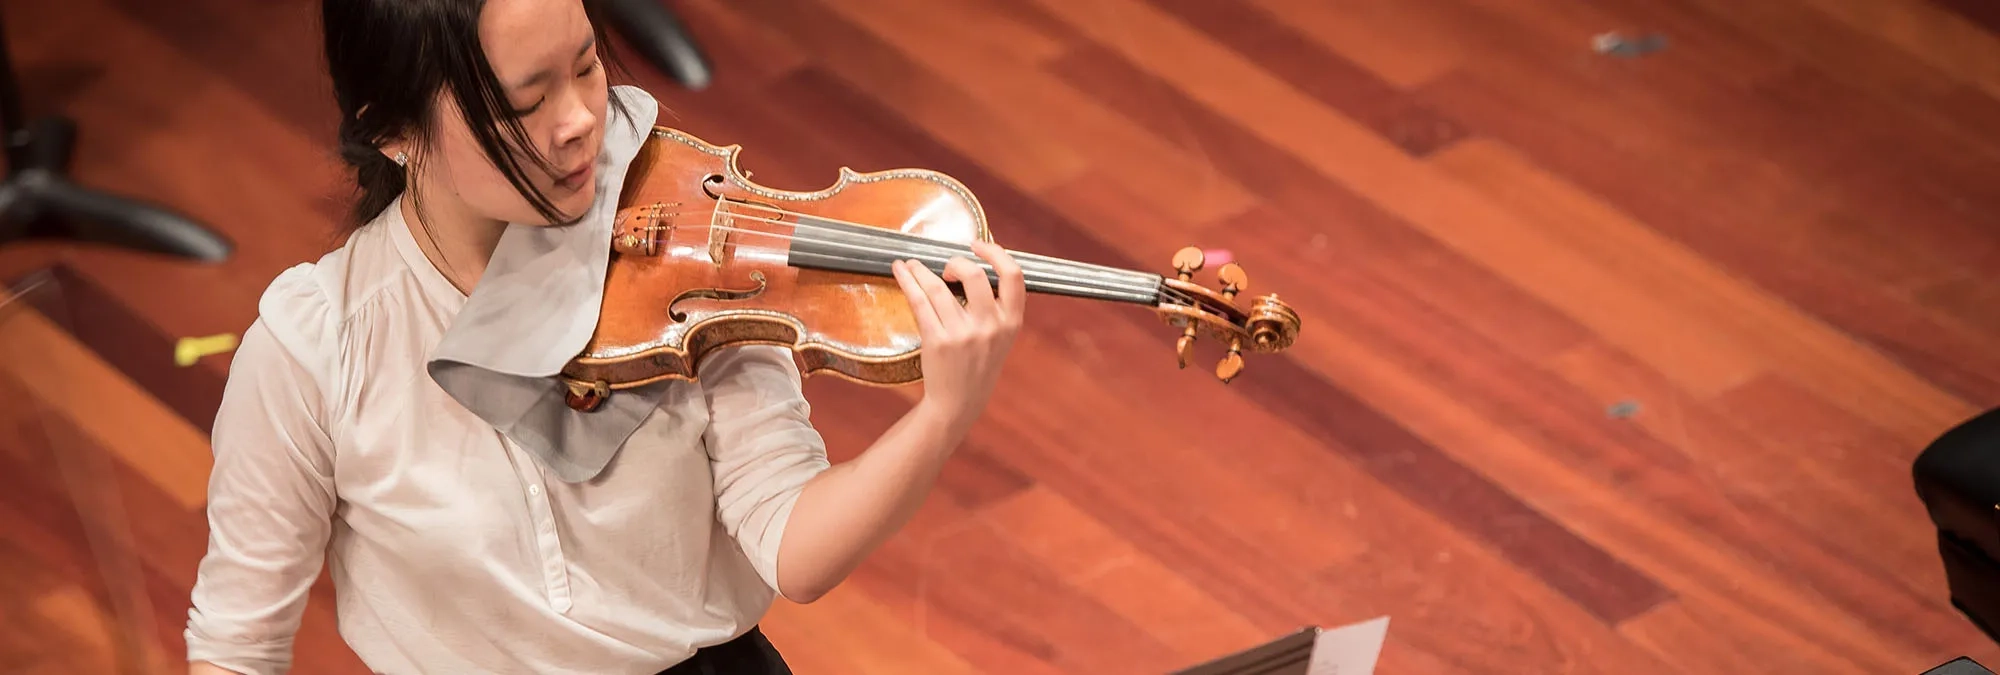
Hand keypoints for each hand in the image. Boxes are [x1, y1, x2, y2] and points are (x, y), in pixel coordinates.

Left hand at [890, 240, 1025, 430]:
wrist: (959, 403)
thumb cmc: (978, 365)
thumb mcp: (1001, 338)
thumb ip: (996, 307)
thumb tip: (974, 266)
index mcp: (1011, 323)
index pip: (1014, 276)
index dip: (995, 252)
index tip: (977, 244)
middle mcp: (990, 327)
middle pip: (974, 274)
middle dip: (955, 262)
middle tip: (945, 268)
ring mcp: (963, 335)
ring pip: (938, 286)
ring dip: (920, 270)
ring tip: (911, 265)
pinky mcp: (937, 341)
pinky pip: (919, 301)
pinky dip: (908, 281)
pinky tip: (901, 271)